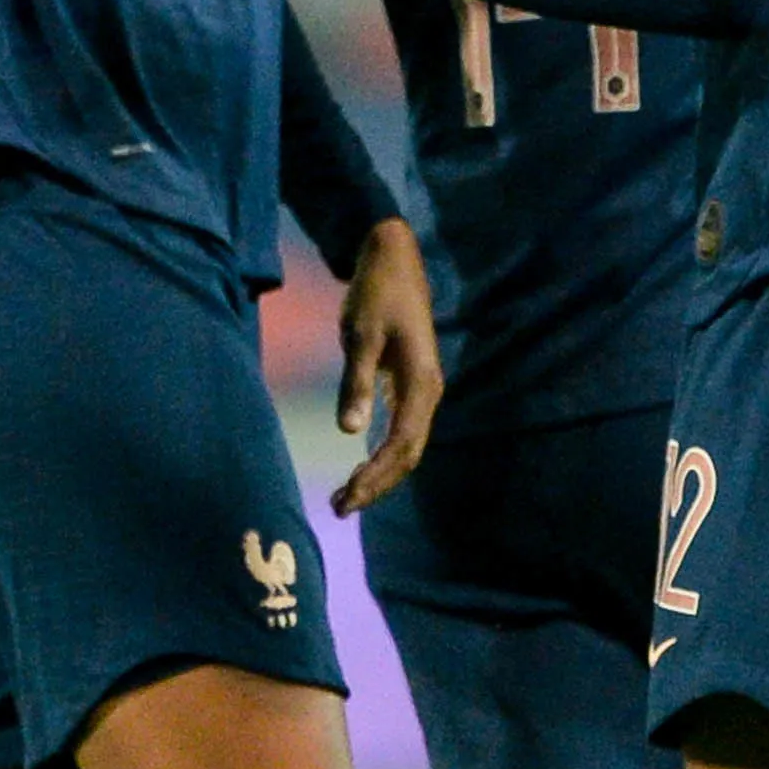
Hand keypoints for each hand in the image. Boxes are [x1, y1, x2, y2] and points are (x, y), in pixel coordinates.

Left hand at [329, 215, 439, 516]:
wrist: (395, 260)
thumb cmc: (376, 294)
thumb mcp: (361, 335)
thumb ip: (357, 383)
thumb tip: (349, 432)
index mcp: (421, 383)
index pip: (400, 445)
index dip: (375, 476)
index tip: (348, 498)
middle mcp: (429, 394)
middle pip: (408, 454)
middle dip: (376, 485)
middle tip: (340, 508)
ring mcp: (423, 391)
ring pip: (407, 446)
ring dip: (379, 474)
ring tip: (346, 497)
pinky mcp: (412, 386)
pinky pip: (402, 431)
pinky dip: (382, 454)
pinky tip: (361, 468)